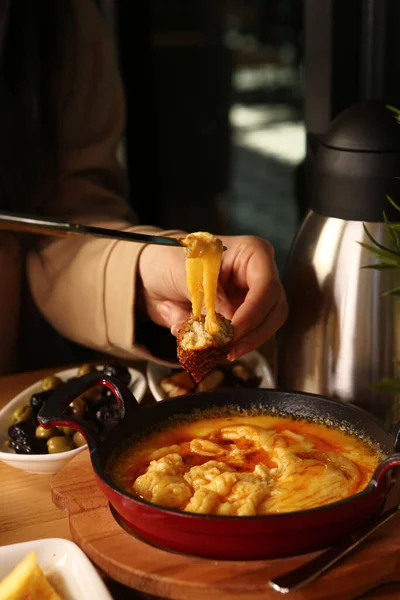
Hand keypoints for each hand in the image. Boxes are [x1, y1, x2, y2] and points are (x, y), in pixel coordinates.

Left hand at [138, 235, 287, 360]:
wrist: (151, 275)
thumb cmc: (170, 261)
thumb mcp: (188, 277)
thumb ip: (210, 302)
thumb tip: (225, 330)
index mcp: (252, 254)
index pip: (266, 286)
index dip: (253, 312)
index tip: (233, 332)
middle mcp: (258, 275)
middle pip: (274, 310)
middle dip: (252, 333)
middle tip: (228, 349)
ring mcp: (252, 297)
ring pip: (264, 328)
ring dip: (240, 342)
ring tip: (212, 348)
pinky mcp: (242, 317)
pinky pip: (244, 337)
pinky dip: (226, 345)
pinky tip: (204, 344)